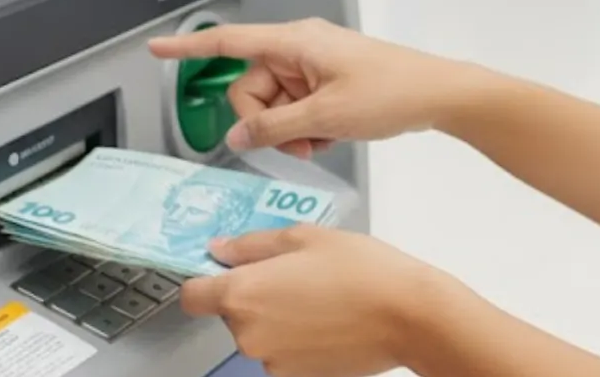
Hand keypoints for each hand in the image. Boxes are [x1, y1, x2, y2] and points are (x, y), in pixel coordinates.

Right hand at [149, 19, 476, 158]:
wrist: (435, 94)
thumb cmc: (390, 91)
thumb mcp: (325, 116)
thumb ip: (274, 128)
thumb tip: (238, 137)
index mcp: (293, 42)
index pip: (228, 42)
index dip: (188, 47)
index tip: (156, 48)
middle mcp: (298, 49)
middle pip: (250, 88)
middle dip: (264, 122)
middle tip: (296, 142)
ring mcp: (313, 66)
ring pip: (273, 105)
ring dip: (287, 131)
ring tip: (320, 142)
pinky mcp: (326, 83)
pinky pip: (295, 108)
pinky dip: (304, 128)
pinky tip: (329, 137)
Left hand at [182, 226, 451, 376]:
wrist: (407, 315)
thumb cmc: (360, 269)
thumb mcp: (305, 236)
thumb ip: (253, 244)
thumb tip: (220, 250)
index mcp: (244, 294)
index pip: (192, 296)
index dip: (204, 280)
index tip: (223, 270)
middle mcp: (248, 334)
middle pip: (230, 313)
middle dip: (253, 294)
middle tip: (293, 273)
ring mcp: (271, 361)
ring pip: (258, 333)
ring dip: (276, 316)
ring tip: (318, 296)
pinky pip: (281, 352)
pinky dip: (295, 338)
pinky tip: (327, 320)